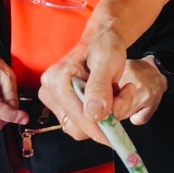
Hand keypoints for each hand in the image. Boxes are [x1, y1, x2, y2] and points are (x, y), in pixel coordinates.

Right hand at [38, 49, 164, 145]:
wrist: (101, 38)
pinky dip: (102, 114)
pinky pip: (84, 121)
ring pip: (83, 127)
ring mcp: (55, 100)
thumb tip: (94, 114)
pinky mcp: (64, 105)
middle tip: (123, 96)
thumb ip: (99, 87)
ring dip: (106, 116)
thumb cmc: (104, 45)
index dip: (99, 129)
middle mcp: (50, 92)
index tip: (118, 134)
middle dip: (104, 119)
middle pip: (78, 127)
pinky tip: (111, 96)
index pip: (77, 119)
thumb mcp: (107, 61)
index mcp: (57, 81)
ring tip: (118, 92)